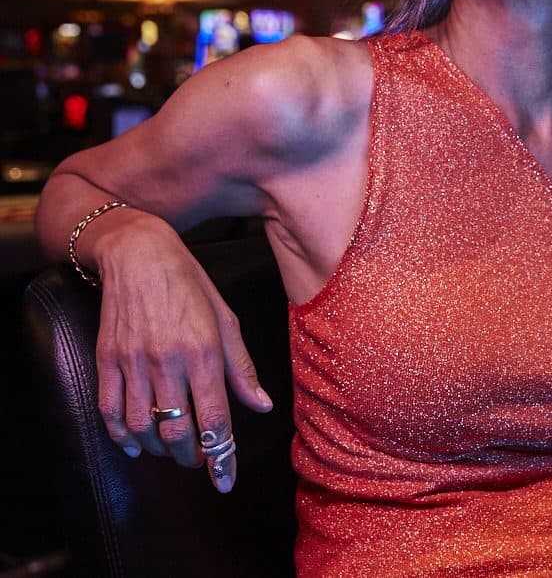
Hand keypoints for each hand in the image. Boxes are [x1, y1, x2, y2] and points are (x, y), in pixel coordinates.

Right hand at [93, 216, 271, 492]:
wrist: (139, 254)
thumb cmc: (190, 283)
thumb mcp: (225, 319)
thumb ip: (242, 367)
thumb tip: (262, 406)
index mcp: (202, 350)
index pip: (215, 418)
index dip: (221, 457)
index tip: (224, 481)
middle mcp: (167, 360)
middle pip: (177, 432)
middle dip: (191, 458)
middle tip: (200, 461)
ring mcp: (133, 361)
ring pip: (142, 428)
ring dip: (159, 450)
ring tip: (173, 450)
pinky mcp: (107, 359)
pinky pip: (110, 411)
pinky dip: (121, 436)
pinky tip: (135, 443)